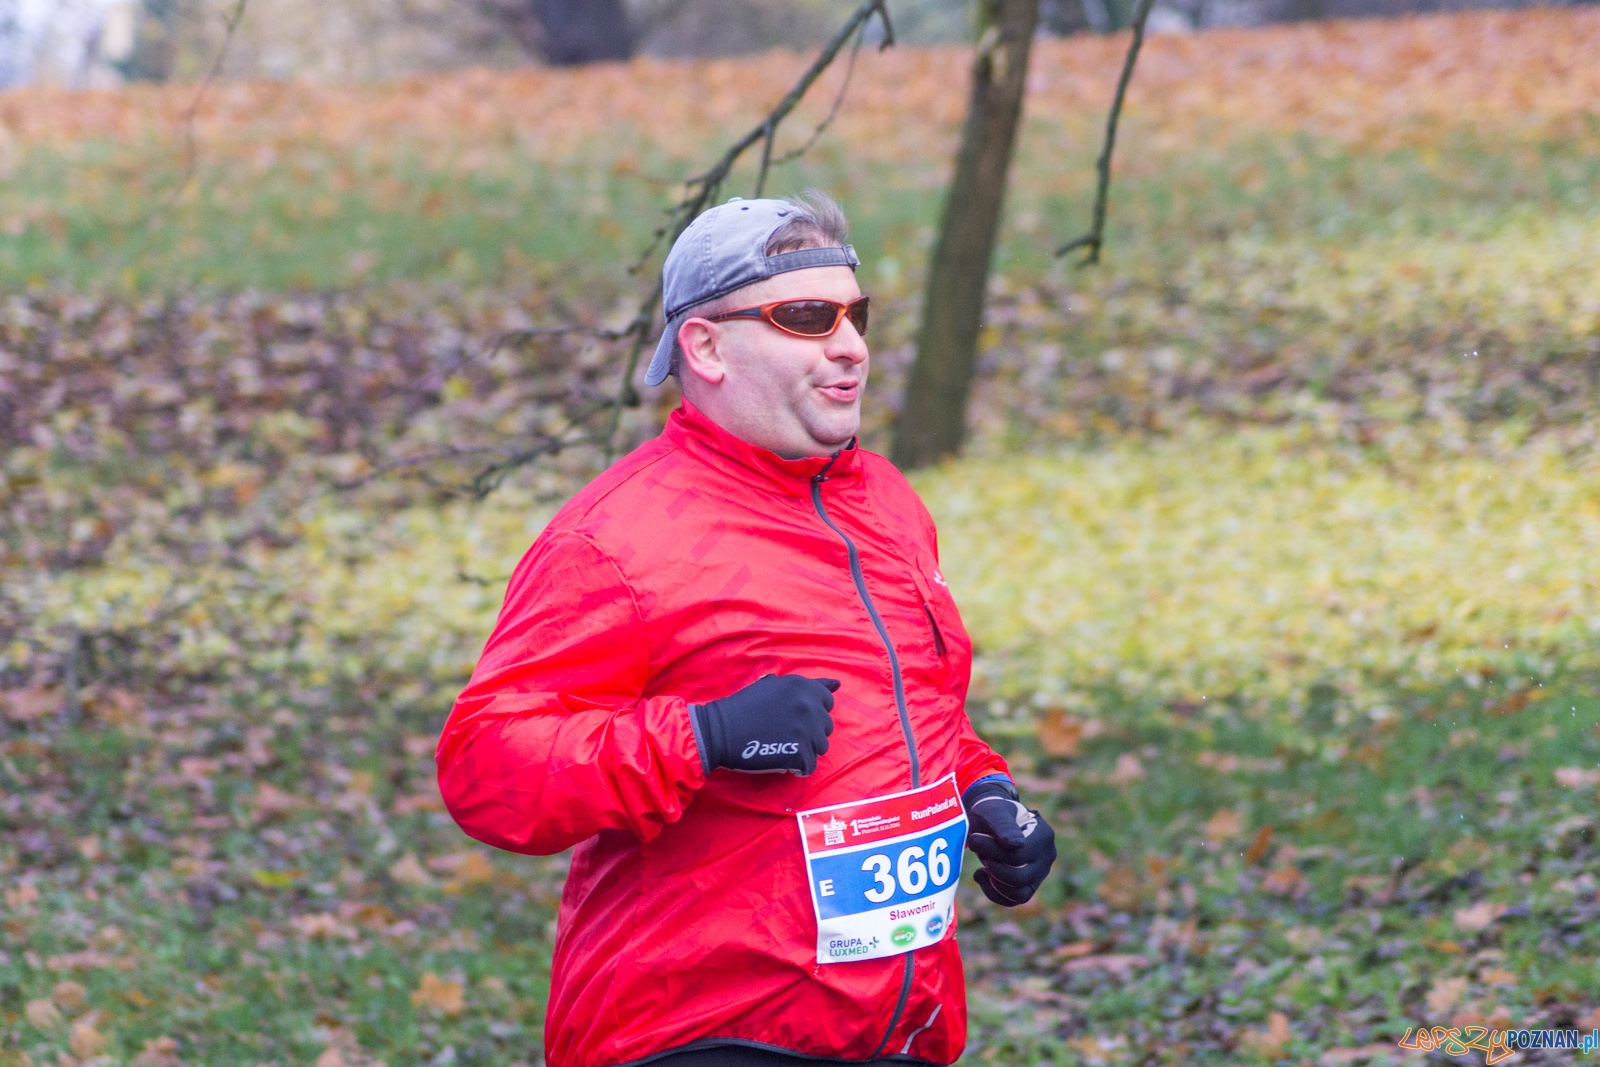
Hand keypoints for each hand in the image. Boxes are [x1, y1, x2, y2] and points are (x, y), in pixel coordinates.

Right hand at [691, 674, 838, 774]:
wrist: (719, 731)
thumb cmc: (743, 706)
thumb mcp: (773, 685)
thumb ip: (806, 686)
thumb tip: (837, 685)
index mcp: (804, 687)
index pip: (827, 701)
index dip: (812, 711)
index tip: (794, 717)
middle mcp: (809, 706)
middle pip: (826, 726)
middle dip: (810, 731)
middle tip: (784, 733)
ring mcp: (806, 731)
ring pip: (820, 747)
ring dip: (805, 749)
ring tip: (782, 746)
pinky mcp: (800, 754)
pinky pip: (809, 765)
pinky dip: (797, 767)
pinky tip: (780, 760)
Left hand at [963, 778, 1056, 905]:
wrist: (990, 819)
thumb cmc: (992, 812)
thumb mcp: (994, 811)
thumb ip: (1004, 825)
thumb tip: (1016, 845)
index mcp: (1043, 835)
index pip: (1018, 855)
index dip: (992, 851)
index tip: (974, 840)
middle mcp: (1047, 857)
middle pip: (1020, 878)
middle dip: (994, 869)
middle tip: (980, 855)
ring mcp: (1040, 873)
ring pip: (1020, 894)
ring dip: (994, 884)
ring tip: (982, 867)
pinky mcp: (1029, 885)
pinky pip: (1014, 900)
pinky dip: (994, 893)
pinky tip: (982, 876)